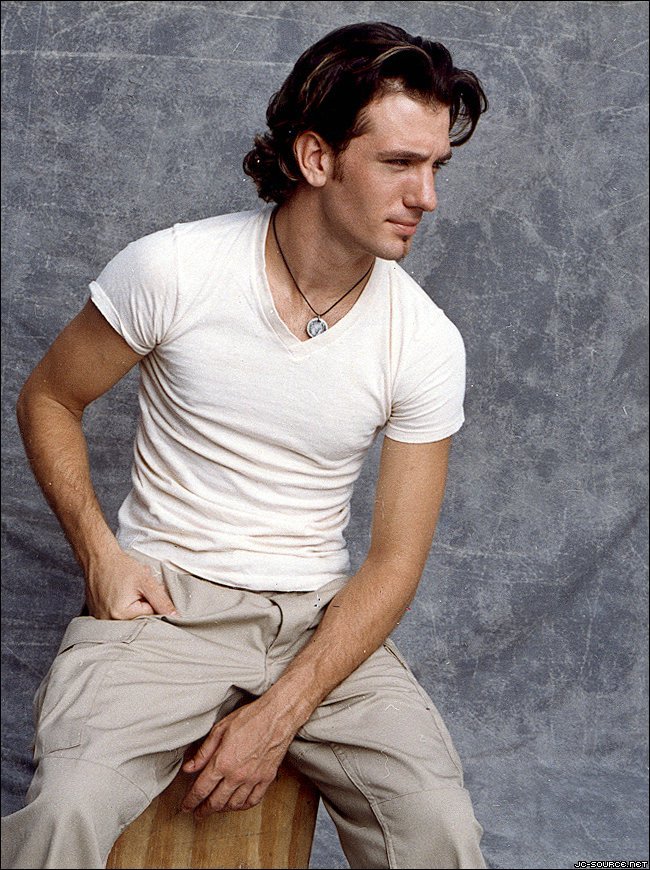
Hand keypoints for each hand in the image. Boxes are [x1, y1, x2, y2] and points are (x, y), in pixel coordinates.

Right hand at [85, 548, 176, 619]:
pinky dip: (120, 604)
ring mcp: (100, 618)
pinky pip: (116, 614)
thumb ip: (162, 600)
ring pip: (128, 616)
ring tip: (125, 590)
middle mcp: (108, 621)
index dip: (151, 600)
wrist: (99, 557)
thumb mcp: (146, 582)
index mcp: (121, 615)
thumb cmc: (120, 566)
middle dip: (141, 603)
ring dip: (131, 604)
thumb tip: (174, 615)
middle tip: (134, 588)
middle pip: (138, 618)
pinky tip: (117, 593)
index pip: (149, 615)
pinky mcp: (97, 614)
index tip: (143, 588)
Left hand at [180, 697, 295, 816]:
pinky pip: (253, 800)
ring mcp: (253, 779)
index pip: (201, 789)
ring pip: (234, 804)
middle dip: (204, 810)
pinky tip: (238, 804)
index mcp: (222, 762)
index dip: (191, 801)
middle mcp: (237, 775)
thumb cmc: (250, 718)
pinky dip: (243, 806)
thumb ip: (204, 752)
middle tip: (197, 813)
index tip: (186, 806)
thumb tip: (189, 768)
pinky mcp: (267, 778)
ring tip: (216, 808)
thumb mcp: (220, 729)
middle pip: (216, 802)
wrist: (278, 716)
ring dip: (222, 809)